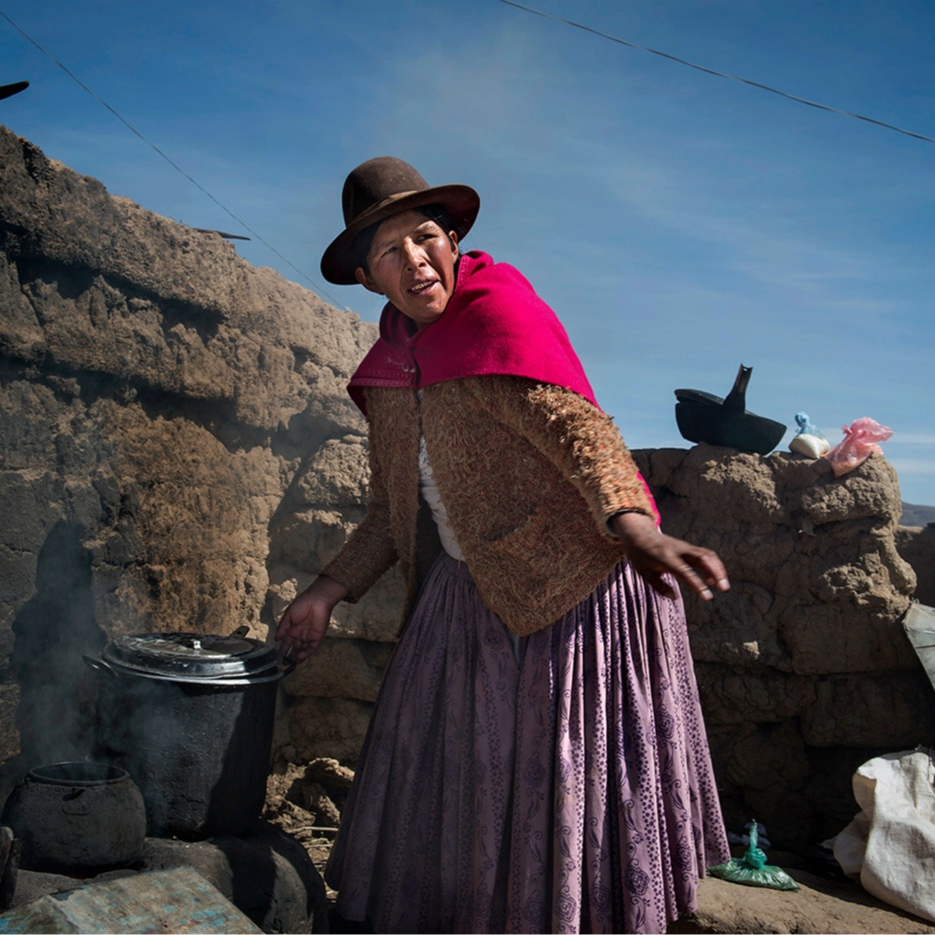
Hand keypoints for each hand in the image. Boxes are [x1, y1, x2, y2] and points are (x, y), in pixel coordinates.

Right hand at [275, 575, 348, 662]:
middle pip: (293, 648)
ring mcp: (308, 636)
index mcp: (292, 629)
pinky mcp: (317, 637)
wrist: (316, 600)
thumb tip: (276, 639)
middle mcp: (300, 634)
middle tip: (282, 664)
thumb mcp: (288, 616)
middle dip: (288, 656)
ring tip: (289, 665)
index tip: (276, 657)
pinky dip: (305, 654)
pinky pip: (310, 648)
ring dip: (296, 658)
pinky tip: (298, 659)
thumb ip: (282, 628)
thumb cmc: (302, 604)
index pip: (286, 643)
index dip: (281, 650)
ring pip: (301, 650)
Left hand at [610, 512, 729, 601]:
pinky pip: (705, 554)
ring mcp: (685, 547)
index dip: (697, 584)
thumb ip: (659, 586)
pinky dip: (713, 565)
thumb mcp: (644, 573)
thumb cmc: (640, 556)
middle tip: (724, 588)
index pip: (685, 572)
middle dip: (716, 572)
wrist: (640, 534)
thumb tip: (675, 598)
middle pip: (703, 557)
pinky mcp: (689, 548)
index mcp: (665, 558)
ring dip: (718, 569)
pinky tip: (711, 580)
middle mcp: (679, 551)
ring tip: (723, 586)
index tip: (707, 597)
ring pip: (707, 555)